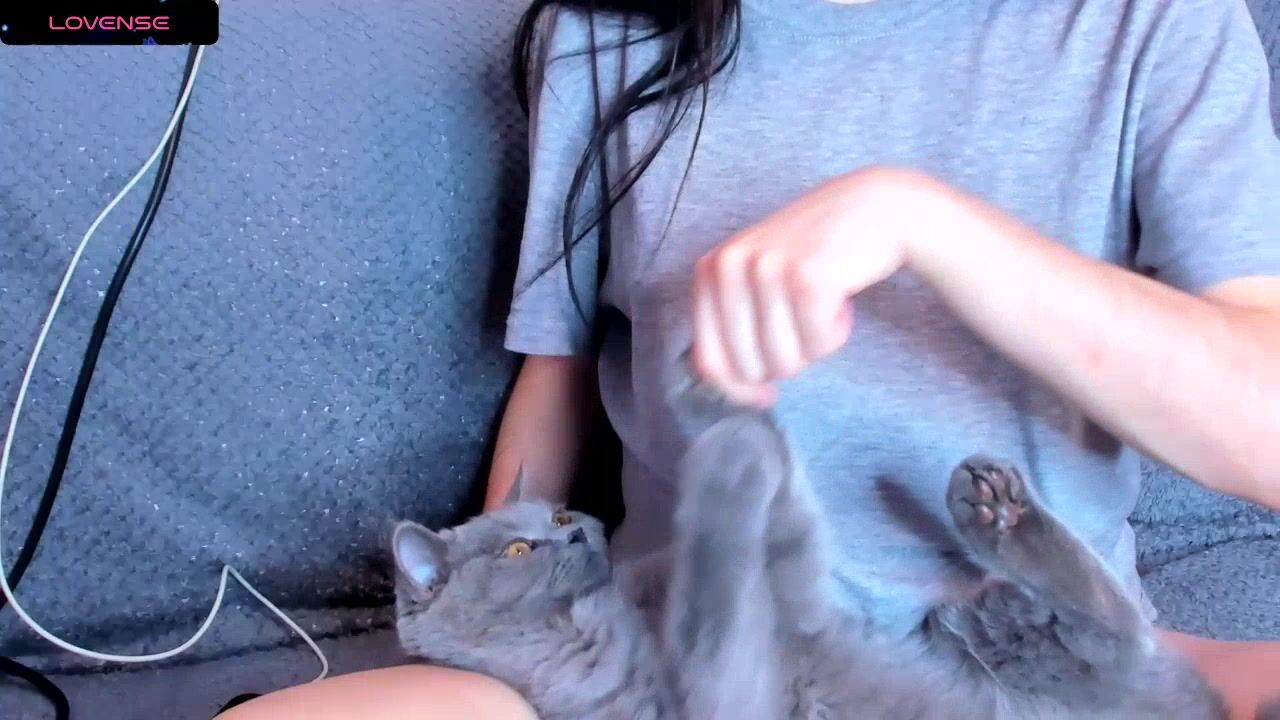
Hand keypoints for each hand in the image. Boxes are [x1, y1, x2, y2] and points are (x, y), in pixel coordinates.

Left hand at [691, 166, 939, 405]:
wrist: (872, 207)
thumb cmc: (815, 254)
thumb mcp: (758, 280)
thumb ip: (737, 326)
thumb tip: (746, 393)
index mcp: (710, 271)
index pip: (708, 360)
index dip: (739, 390)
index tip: (767, 394)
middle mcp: (730, 265)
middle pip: (751, 368)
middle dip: (786, 360)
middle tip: (805, 322)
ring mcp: (767, 269)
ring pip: (786, 361)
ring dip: (815, 344)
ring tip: (822, 303)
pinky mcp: (807, 277)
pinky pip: (818, 344)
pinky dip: (836, 333)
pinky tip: (840, 298)